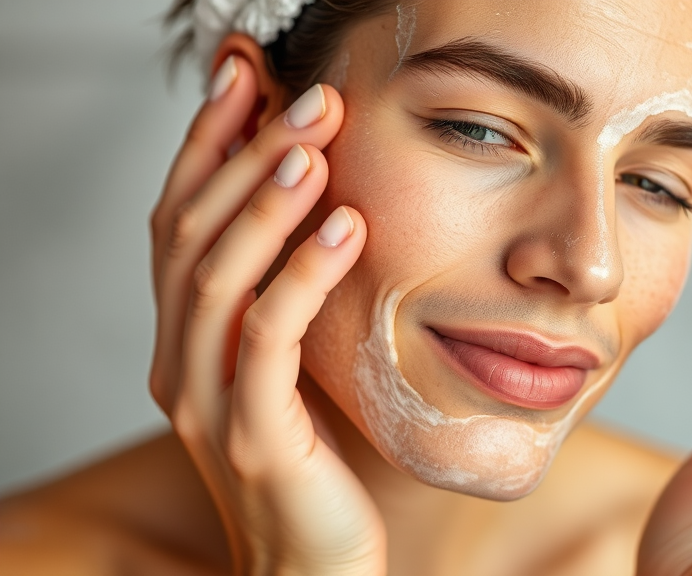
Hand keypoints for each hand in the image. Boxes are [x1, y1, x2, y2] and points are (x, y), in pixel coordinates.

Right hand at [148, 56, 384, 574]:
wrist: (313, 566)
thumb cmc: (315, 461)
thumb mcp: (293, 367)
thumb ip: (285, 300)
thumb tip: (320, 210)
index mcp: (184, 340)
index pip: (181, 222)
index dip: (207, 145)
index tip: (247, 79)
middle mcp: (176, 362)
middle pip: (190, 234)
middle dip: (242, 154)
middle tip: (304, 96)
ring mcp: (205, 399)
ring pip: (215, 276)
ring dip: (264, 200)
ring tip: (313, 140)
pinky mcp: (249, 432)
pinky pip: (267, 336)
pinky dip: (301, 274)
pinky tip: (345, 226)